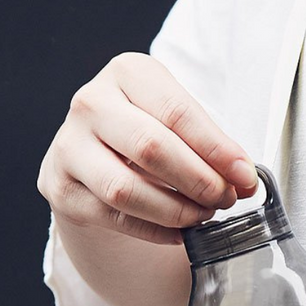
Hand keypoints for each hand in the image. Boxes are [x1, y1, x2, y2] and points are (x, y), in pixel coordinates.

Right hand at [38, 52, 257, 244]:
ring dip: (175, 210)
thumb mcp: (181, 125)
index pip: (176, 112)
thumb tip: (245, 180)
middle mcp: (91, 103)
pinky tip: (180, 233)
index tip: (246, 176)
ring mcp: (68, 145)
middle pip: (151, 147)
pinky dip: (154, 230)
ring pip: (125, 188)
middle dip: (199, 180)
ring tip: (204, 215)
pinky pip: (112, 216)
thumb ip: (213, 148)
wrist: (96, 159)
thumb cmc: (150, 134)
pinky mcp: (60, 187)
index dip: (217, 149)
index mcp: (127, 73)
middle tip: (226, 199)